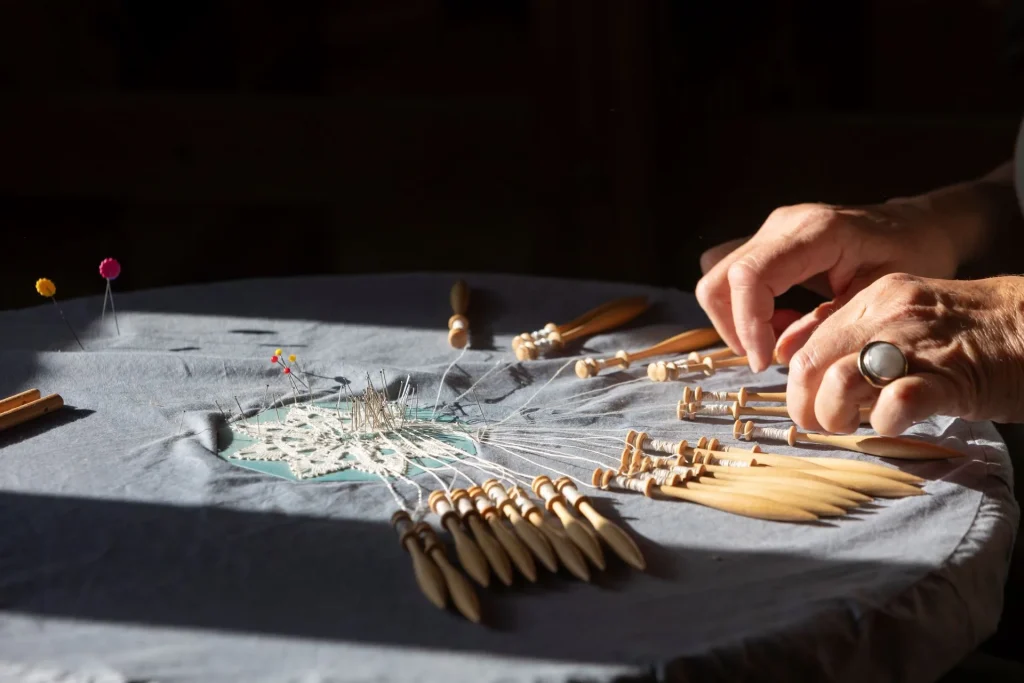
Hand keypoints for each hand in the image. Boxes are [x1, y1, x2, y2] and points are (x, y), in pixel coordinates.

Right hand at [695, 201, 961, 371]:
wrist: (916, 225)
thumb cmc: (910, 256)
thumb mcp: (880, 297)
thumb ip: (829, 324)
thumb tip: (782, 355)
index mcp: (815, 231)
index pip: (750, 276)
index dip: (748, 324)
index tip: (765, 362)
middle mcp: (781, 224)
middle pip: (718, 278)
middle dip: (733, 327)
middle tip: (767, 357)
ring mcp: (769, 231)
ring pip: (716, 279)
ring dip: (734, 320)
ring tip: (779, 338)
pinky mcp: (766, 243)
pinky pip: (730, 279)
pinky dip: (742, 308)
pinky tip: (781, 321)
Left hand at [782, 273, 1023, 435]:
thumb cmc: (970, 331)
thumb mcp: (906, 318)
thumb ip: (859, 334)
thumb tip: (810, 367)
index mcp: (873, 298)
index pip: (806, 344)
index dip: (800, 384)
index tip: (811, 405)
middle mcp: (887, 314)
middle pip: (810, 364)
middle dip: (806, 405)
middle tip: (826, 424)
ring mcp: (917, 343)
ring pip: (839, 379)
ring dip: (836, 415)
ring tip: (855, 426)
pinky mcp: (950, 376)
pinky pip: (897, 400)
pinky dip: (885, 421)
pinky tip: (894, 425)